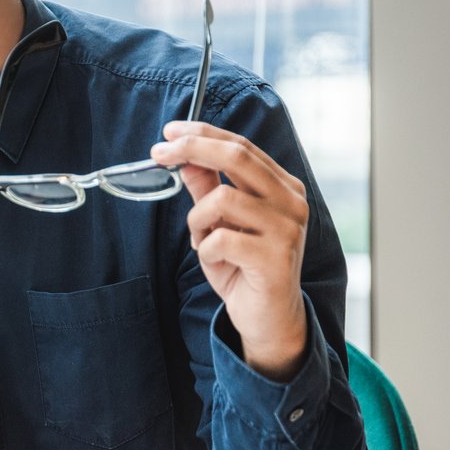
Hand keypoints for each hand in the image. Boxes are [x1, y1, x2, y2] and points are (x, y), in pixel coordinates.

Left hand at [150, 121, 309, 380]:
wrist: (268, 317)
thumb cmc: (244, 267)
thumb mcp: (218, 223)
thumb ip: (206, 188)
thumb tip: (183, 156)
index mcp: (282, 186)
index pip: (241, 146)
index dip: (202, 134)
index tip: (168, 132)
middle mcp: (291, 202)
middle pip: (237, 157)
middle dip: (192, 149)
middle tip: (158, 154)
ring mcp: (288, 229)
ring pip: (222, 200)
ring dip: (197, 221)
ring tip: (203, 241)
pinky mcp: (276, 258)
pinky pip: (221, 240)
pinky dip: (206, 250)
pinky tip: (216, 263)